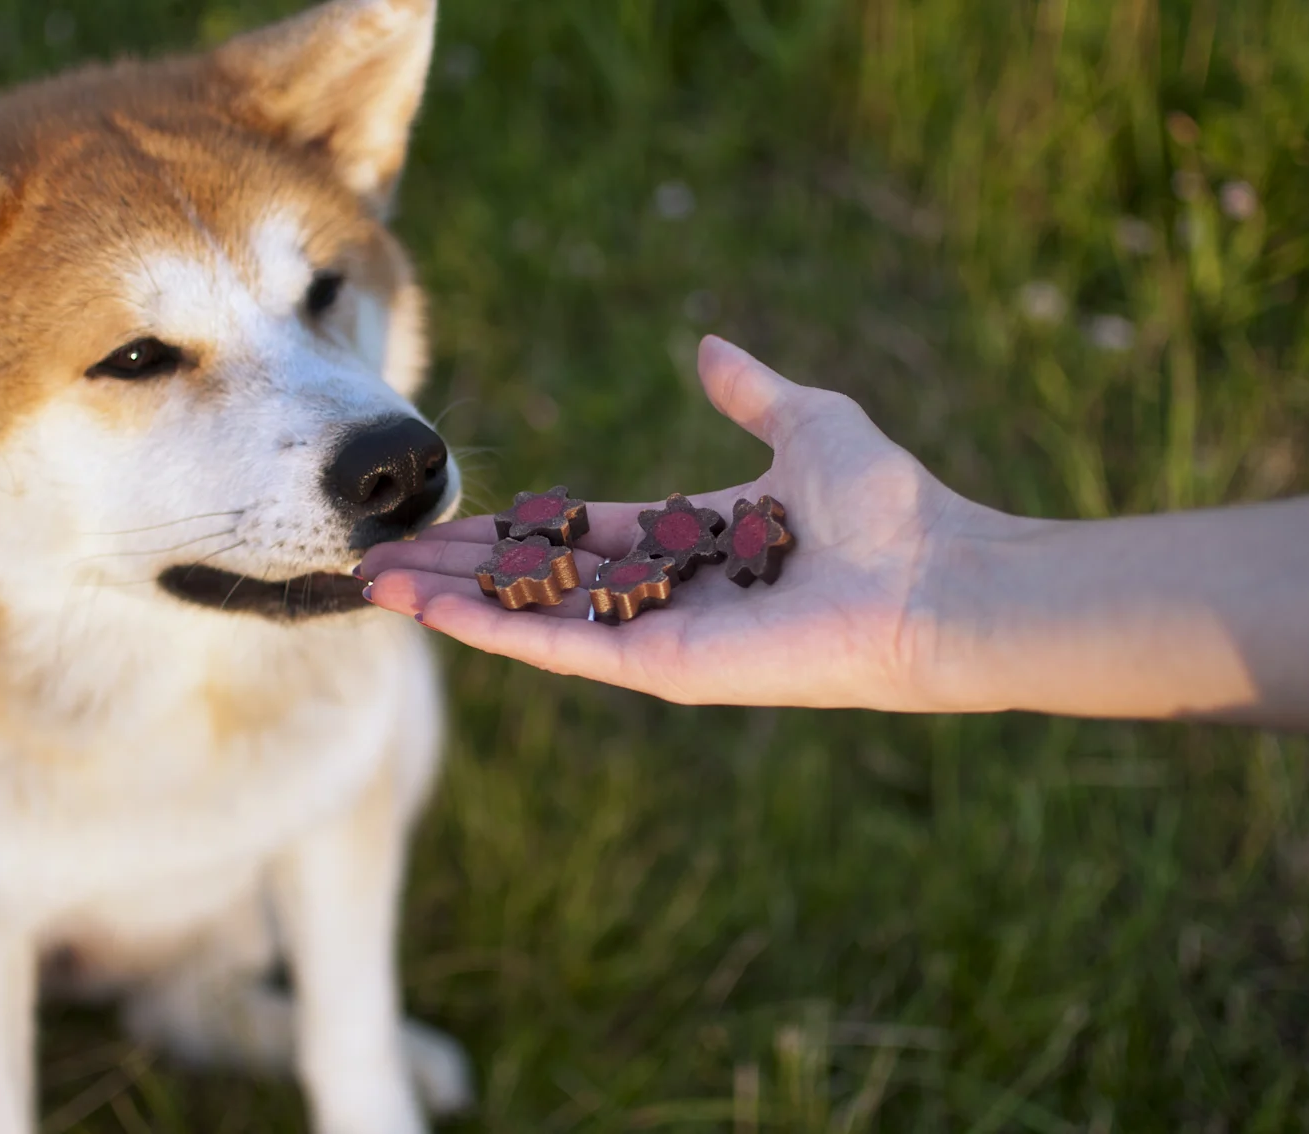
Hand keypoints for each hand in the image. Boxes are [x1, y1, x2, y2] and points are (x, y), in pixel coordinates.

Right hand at [360, 337, 1003, 707]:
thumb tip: (710, 347)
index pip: (577, 535)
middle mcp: (663, 592)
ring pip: (531, 617)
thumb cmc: (885, 506)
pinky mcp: (660, 668)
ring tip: (376, 583)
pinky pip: (559, 648)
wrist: (932, 577)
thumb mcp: (808, 423)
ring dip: (451, 601)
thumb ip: (750, 393)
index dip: (510, 528)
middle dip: (459, 567)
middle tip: (378, 556)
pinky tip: (429, 608)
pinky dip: (490, 629)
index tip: (447, 518)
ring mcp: (656, 635)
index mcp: (688, 539)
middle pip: (537, 579)